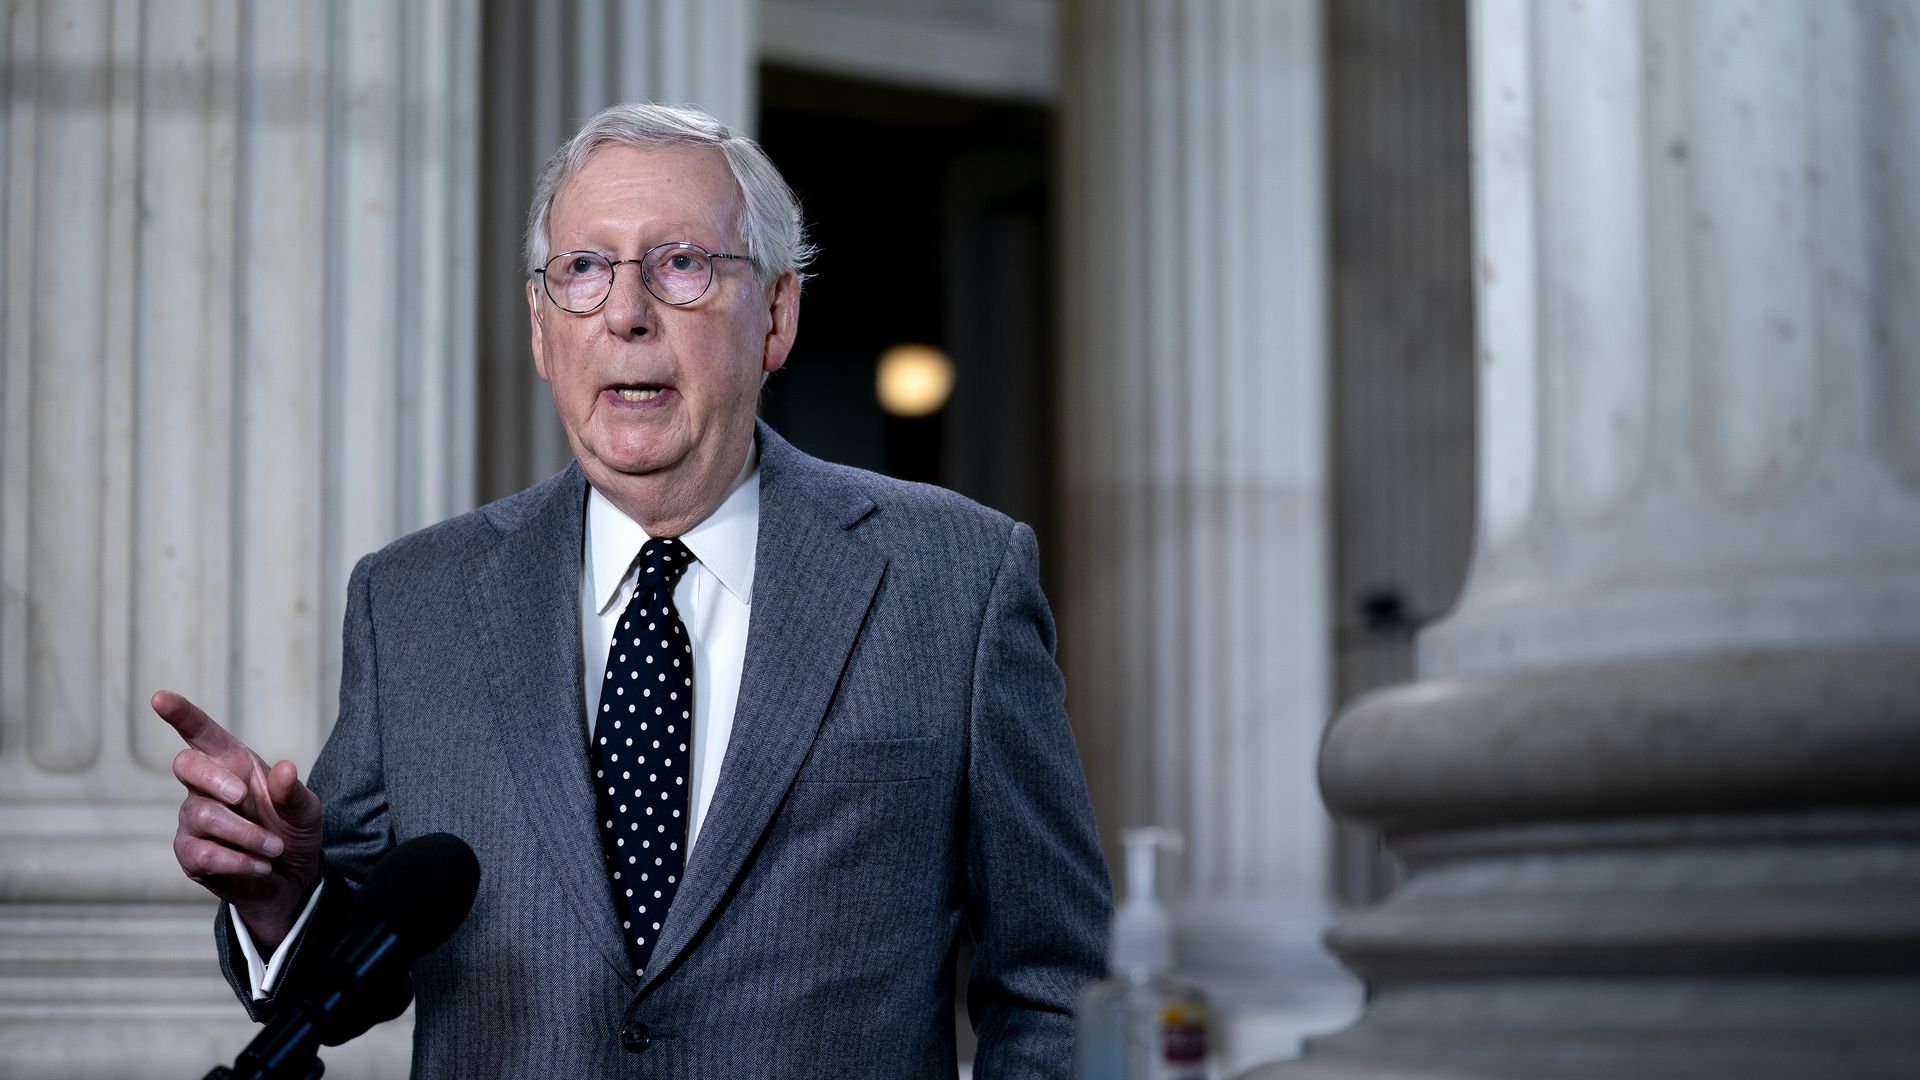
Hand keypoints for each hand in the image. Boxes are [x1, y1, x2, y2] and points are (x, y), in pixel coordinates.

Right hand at [155, 690, 324, 950]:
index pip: (201, 733)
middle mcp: (206, 787)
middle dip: (214, 779)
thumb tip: (284, 768)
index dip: (181, 715)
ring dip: (246, 834)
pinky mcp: (189, 853)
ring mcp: (193, 820)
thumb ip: (293, 791)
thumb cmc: (293, 831)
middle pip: (186, 766)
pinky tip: (261, 866)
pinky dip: (238, 861)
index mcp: (233, 764)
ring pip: (203, 815)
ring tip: (275, 848)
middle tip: (243, 797)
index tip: (160, 698)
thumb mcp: (305, 810)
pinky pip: (203, 854)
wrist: (290, 878)